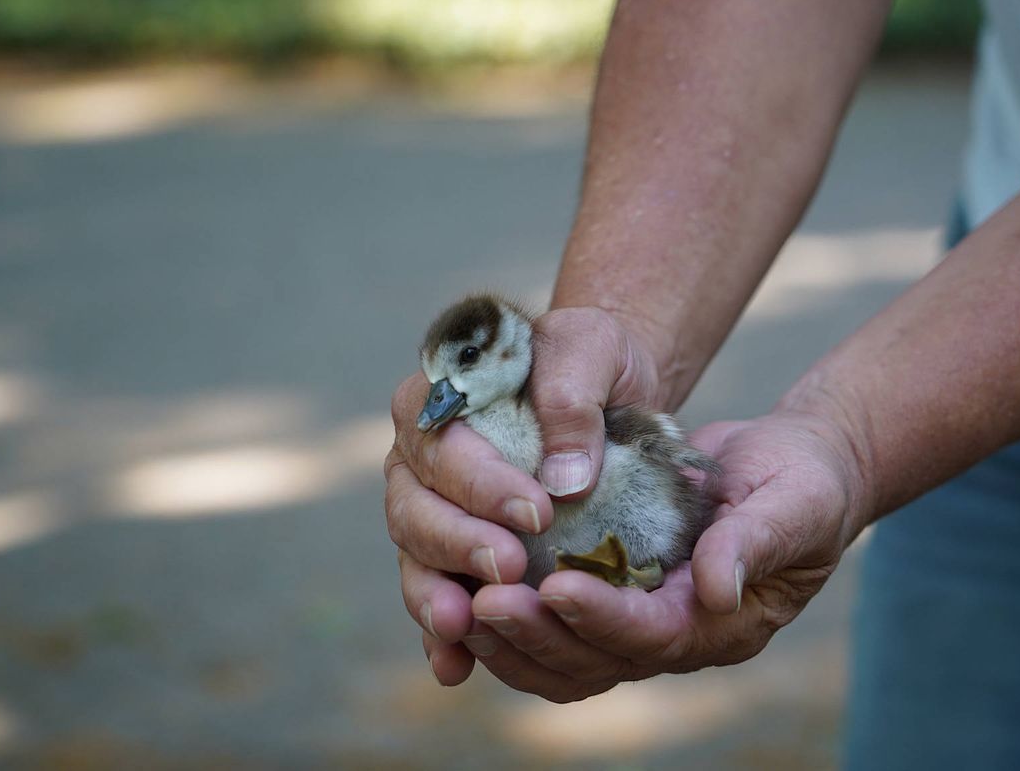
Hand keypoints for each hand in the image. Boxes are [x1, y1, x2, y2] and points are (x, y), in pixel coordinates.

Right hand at [385, 307, 665, 684]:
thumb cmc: (591, 360)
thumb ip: (572, 397)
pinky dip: (440, 636)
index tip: (539, 511)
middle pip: (413, 507)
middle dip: (457, 542)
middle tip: (509, 567)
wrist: (607, 390)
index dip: (481, 482)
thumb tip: (568, 480)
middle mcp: (418, 458)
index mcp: (437, 398)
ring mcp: (430, 509)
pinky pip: (437, 594)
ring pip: (415, 557)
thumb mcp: (590, 350)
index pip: (442, 444)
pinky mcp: (453, 554)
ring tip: (463, 626)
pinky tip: (454, 668)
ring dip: (435, 595)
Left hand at [460, 410, 869, 701]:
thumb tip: (716, 589)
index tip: (552, 586)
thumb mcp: (795, 502)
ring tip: (460, 607)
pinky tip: (465, 596)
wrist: (793, 470)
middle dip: (538, 634)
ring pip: (566, 659)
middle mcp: (676, 635)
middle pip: (595, 660)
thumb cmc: (804, 482)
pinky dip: (513, 626)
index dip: (602, 616)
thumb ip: (756, 542)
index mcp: (721, 622)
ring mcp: (641, 620)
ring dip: (513, 641)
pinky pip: (557, 631)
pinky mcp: (614, 596)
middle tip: (482, 600)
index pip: (652, 634)